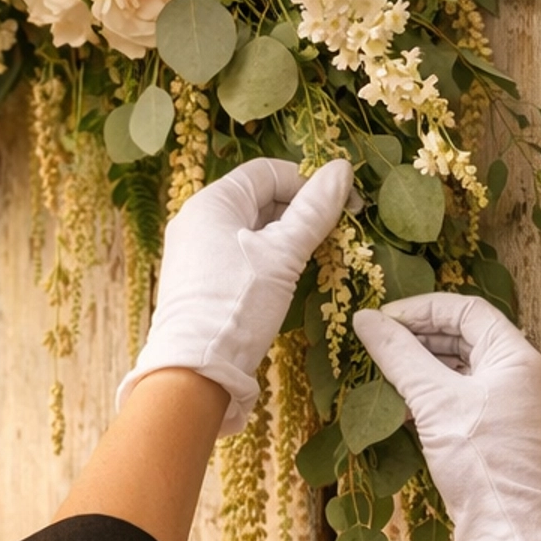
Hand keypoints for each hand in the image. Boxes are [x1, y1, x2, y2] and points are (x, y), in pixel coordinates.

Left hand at [120, 157, 352, 433]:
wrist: (195, 371)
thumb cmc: (239, 304)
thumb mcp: (284, 254)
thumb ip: (314, 211)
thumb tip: (342, 169)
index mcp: (212, 201)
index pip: (268, 172)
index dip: (309, 182)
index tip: (344, 206)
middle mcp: (197, 220)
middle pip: (260, 199)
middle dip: (301, 211)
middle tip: (337, 234)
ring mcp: (196, 252)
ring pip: (252, 230)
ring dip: (288, 238)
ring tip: (317, 257)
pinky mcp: (200, 281)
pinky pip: (240, 255)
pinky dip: (269, 259)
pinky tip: (288, 278)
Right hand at [353, 293, 540, 540]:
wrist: (513, 531)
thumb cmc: (482, 463)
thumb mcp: (434, 403)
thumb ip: (400, 356)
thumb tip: (366, 320)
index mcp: (519, 358)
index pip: (467, 311)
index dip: (421, 309)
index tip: (382, 320)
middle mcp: (526, 375)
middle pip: (467, 338)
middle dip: (420, 339)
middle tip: (380, 344)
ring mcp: (520, 406)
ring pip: (466, 370)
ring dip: (425, 369)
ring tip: (386, 374)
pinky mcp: (508, 433)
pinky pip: (470, 399)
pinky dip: (438, 396)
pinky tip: (404, 406)